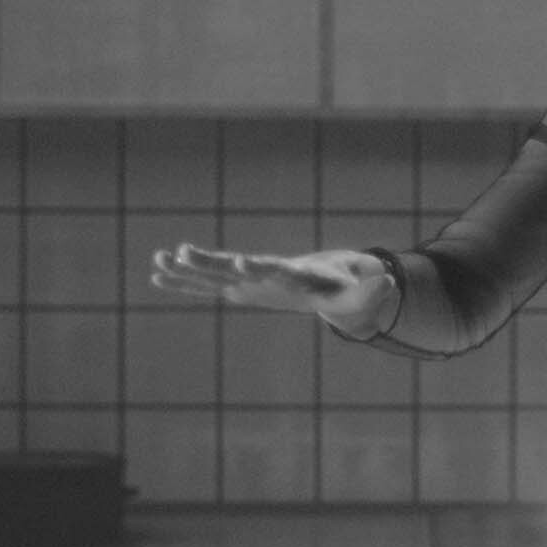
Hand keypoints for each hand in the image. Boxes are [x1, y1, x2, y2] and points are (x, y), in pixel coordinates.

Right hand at [150, 243, 397, 338]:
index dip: (260, 268)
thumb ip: (373, 290)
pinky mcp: (242, 286)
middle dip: (210, 262)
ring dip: (188, 269)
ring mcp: (252, 278)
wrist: (335, 277)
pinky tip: (157, 274)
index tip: (240, 263)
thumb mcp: (363, 294)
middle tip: (181, 252)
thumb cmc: (349, 288)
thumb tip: (389, 283)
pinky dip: (186, 281)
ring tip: (157, 260)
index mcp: (297, 274)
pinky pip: (209, 284)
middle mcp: (269, 271)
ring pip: (215, 273)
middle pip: (237, 267)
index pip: (277, 271)